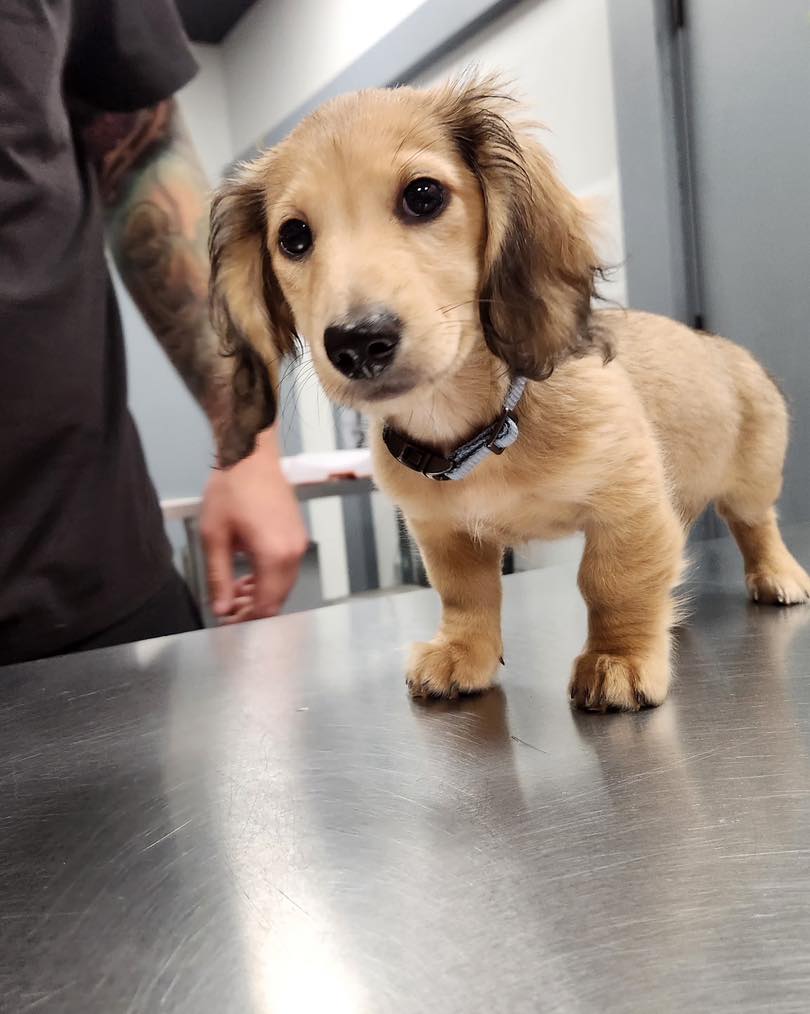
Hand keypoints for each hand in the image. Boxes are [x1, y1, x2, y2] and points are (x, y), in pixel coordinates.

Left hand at [200, 427, 307, 620]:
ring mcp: (299, 543)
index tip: (227, 624)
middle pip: (278, 598)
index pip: (266, 605)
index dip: (247, 620)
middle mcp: (293, 553)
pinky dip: (270, 578)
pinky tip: (249, 575)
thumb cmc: (230, 489)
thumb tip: (222, 610)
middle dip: (254, 610)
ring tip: (235, 593)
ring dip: (262, 594)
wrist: (250, 456)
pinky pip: (287, 568)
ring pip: (284, 585)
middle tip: (228, 612)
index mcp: (274, 555)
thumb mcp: (214, 537)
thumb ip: (219, 578)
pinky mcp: (297, 535)